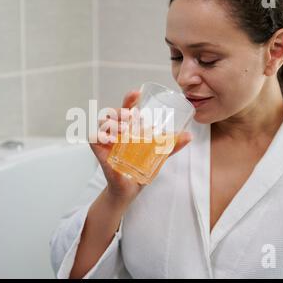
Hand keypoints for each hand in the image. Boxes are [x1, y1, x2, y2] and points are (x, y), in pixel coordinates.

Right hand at [89, 90, 192, 204]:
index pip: (126, 109)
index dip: (129, 99)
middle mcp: (116, 132)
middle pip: (113, 113)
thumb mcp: (158, 155)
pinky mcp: (99, 152)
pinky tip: (109, 139)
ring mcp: (106, 141)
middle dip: (120, 111)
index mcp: (128, 128)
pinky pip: (94, 139)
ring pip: (103, 122)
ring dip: (112, 122)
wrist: (130, 190)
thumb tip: (188, 136)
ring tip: (123, 128)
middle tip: (130, 116)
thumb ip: (171, 146)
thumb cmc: (140, 169)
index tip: (136, 93)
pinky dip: (99, 136)